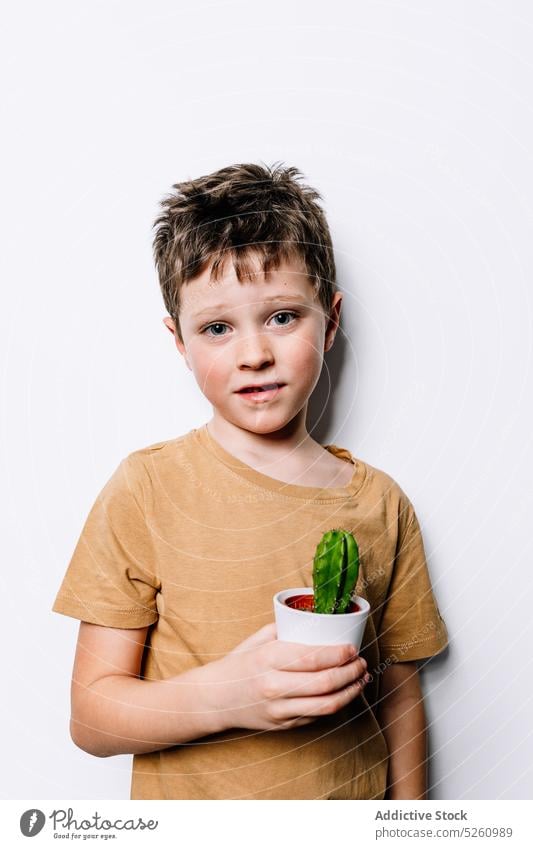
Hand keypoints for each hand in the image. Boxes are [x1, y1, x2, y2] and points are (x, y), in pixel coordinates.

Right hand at [207, 622, 369, 731]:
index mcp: (268, 659)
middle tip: (361, 663)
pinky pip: (317, 716)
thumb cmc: (240, 663)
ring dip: (350, 692)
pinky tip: (344, 693)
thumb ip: (286, 629)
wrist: (215, 698)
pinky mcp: (283, 725)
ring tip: (360, 680)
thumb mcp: (258, 639)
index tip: (352, 648)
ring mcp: (279, 709)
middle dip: (350, 672)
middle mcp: (274, 686)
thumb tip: (318, 620)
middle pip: (324, 683)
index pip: (312, 658)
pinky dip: (336, 705)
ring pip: (326, 705)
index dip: (338, 654)